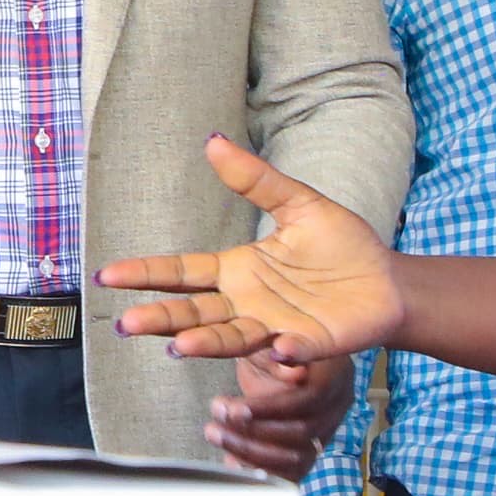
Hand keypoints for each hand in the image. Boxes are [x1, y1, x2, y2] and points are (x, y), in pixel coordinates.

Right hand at [101, 135, 404, 359]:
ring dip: (206, 343)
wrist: (388, 281)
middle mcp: (246, 304)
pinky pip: (293, 352)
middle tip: (126, 324)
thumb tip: (212, 141)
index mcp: (237, 271)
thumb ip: (256, 180)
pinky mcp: (309, 347)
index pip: (182, 274)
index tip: (108, 275)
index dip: (147, 274)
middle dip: (161, 318)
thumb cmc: (342, 246)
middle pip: (194, 313)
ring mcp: (274, 329)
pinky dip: (284, 354)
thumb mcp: (298, 204)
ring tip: (180, 346)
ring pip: (231, 338)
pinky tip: (276, 348)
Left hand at [207, 334, 351, 476]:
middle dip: (253, 430)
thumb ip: (275, 350)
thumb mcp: (270, 339)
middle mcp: (335, 407)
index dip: (271, 407)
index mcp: (334, 373)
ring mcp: (324, 433)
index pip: (311, 398)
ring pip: (297, 458)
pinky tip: (232, 460)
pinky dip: (260, 470)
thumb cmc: (276, 348)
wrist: (282, 361)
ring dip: (251, 452)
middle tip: (217, 418)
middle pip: (302, 431)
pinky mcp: (309, 452)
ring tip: (217, 434)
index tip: (235, 408)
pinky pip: (291, 474)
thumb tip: (282, 352)